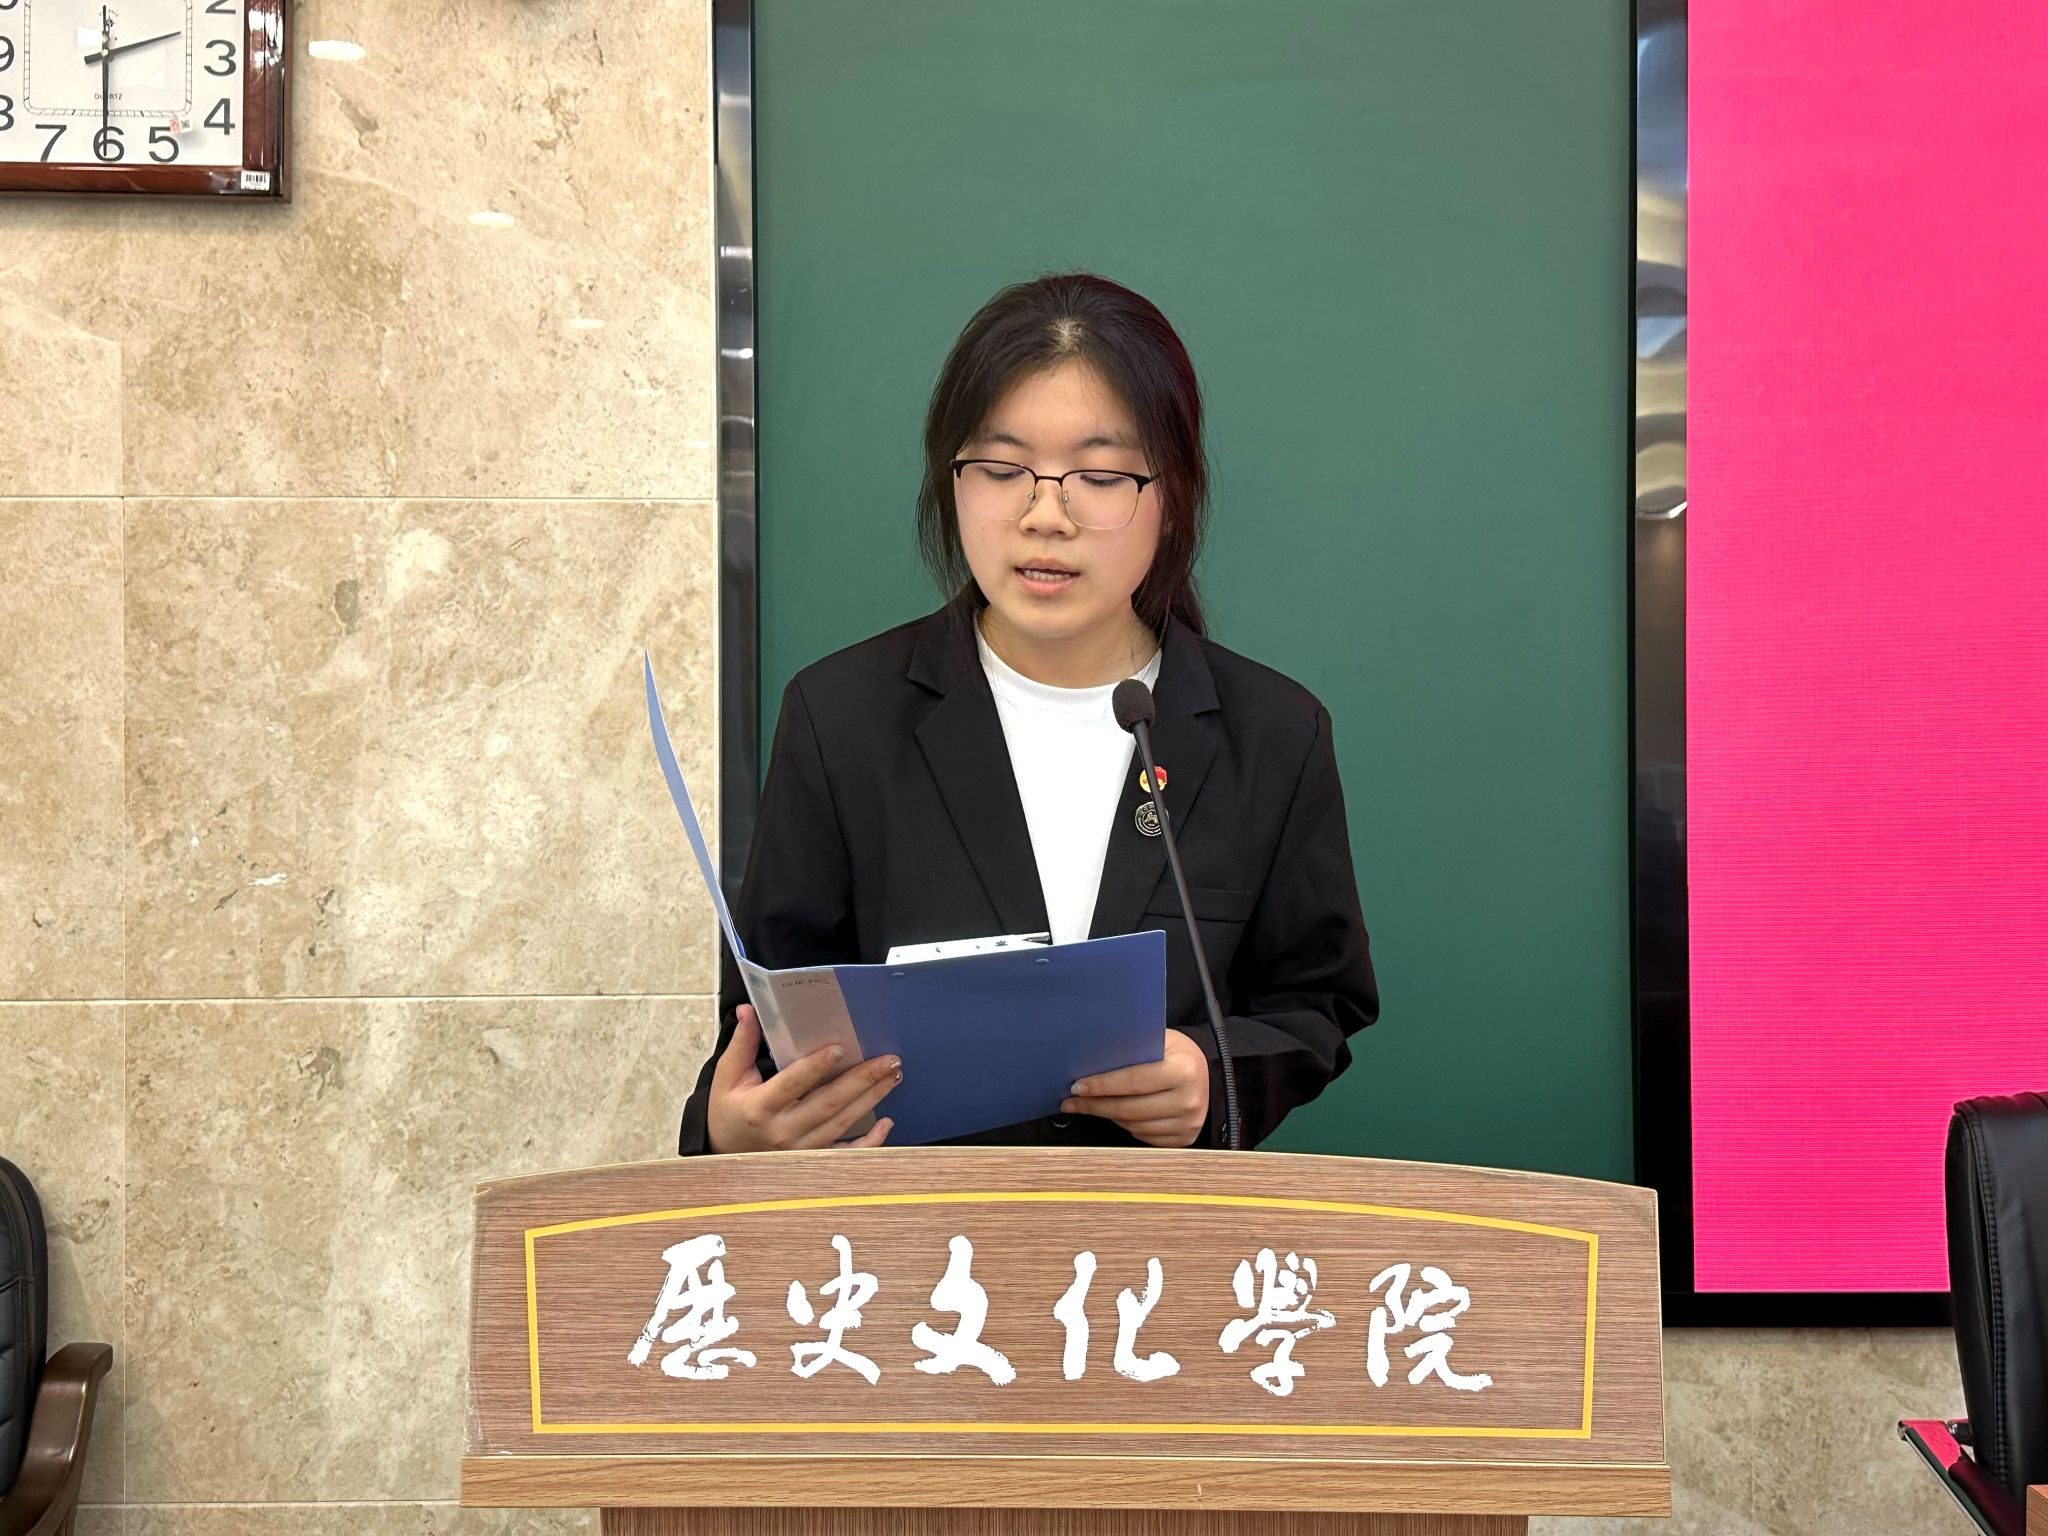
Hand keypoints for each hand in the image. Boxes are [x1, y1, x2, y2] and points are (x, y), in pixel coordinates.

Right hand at [705, 1004, 899, 1152]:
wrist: (724, 1154)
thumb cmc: (729, 1112)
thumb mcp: (727, 1077)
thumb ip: (741, 1044)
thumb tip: (747, 1010)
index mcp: (760, 1107)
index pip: (792, 1084)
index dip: (815, 1066)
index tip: (839, 1048)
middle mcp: (783, 1131)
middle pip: (828, 1103)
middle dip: (862, 1079)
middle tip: (889, 1060)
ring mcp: (800, 1149)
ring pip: (843, 1123)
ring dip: (871, 1098)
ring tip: (892, 1075)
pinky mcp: (812, 1160)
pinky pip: (846, 1154)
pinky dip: (870, 1142)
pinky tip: (886, 1123)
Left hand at [1062, 1030, 1210, 1147]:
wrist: (1204, 1071)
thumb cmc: (1175, 1052)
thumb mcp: (1159, 1040)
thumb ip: (1131, 1049)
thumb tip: (1089, 1061)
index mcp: (1184, 1069)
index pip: (1133, 1081)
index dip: (1102, 1085)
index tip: (1077, 1087)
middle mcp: (1190, 1099)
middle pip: (1130, 1108)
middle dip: (1096, 1104)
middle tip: (1072, 1101)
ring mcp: (1189, 1122)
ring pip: (1134, 1125)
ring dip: (1107, 1116)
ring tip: (1090, 1106)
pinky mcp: (1185, 1138)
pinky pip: (1144, 1137)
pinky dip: (1126, 1126)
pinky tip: (1115, 1114)